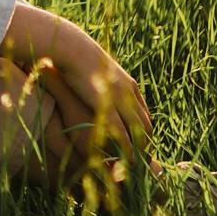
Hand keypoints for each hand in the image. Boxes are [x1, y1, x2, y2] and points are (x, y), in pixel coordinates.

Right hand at [1, 1, 152, 176]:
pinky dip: (127, 149)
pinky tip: (125, 161)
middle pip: (145, 126)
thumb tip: (89, 94)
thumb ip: (96, 87)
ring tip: (133, 166)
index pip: (143, 114)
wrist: (71, 49)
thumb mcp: (92, 73)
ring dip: (138, 150)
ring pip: (138, 132)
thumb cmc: (74, 58)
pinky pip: (122, 134)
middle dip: (144, 145)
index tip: (137, 145)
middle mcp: (130, 94)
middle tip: (138, 162)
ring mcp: (121, 101)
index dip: (141, 132)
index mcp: (128, 85)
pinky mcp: (109, 107)